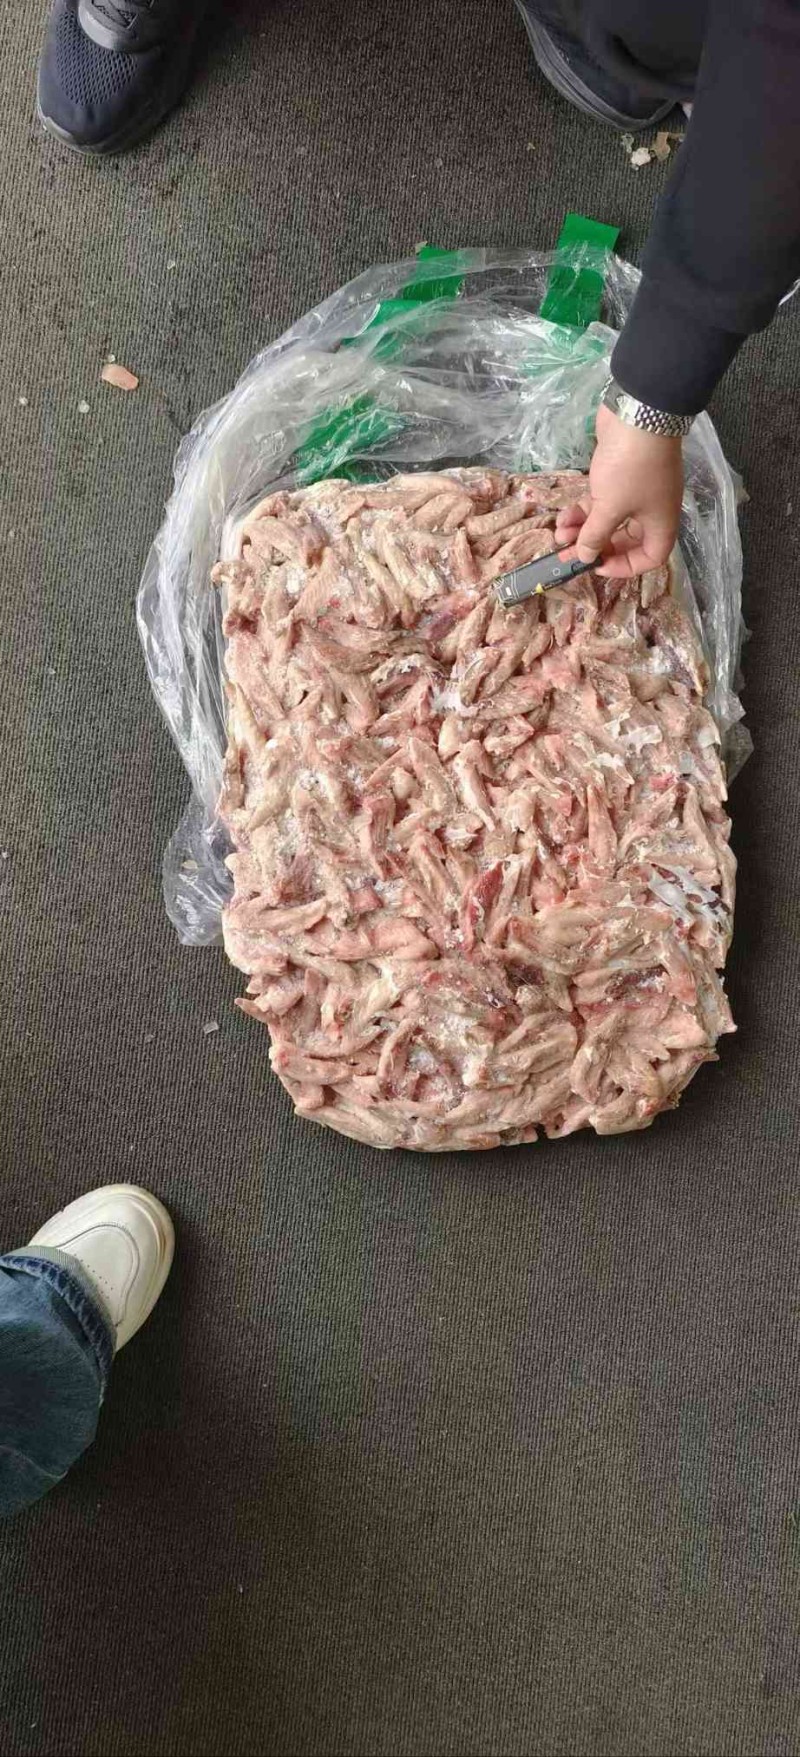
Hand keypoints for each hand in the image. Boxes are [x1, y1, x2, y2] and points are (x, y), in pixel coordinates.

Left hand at [555, 402, 683, 577]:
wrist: (637, 414)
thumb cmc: (630, 468)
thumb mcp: (609, 507)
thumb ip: (595, 535)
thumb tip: (585, 557)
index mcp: (660, 523)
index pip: (650, 558)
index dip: (625, 568)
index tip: (597, 566)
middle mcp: (651, 510)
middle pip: (625, 541)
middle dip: (595, 547)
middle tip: (567, 555)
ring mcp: (636, 491)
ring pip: (609, 520)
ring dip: (583, 529)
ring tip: (558, 534)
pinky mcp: (620, 475)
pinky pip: (602, 501)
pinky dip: (584, 510)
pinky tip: (562, 515)